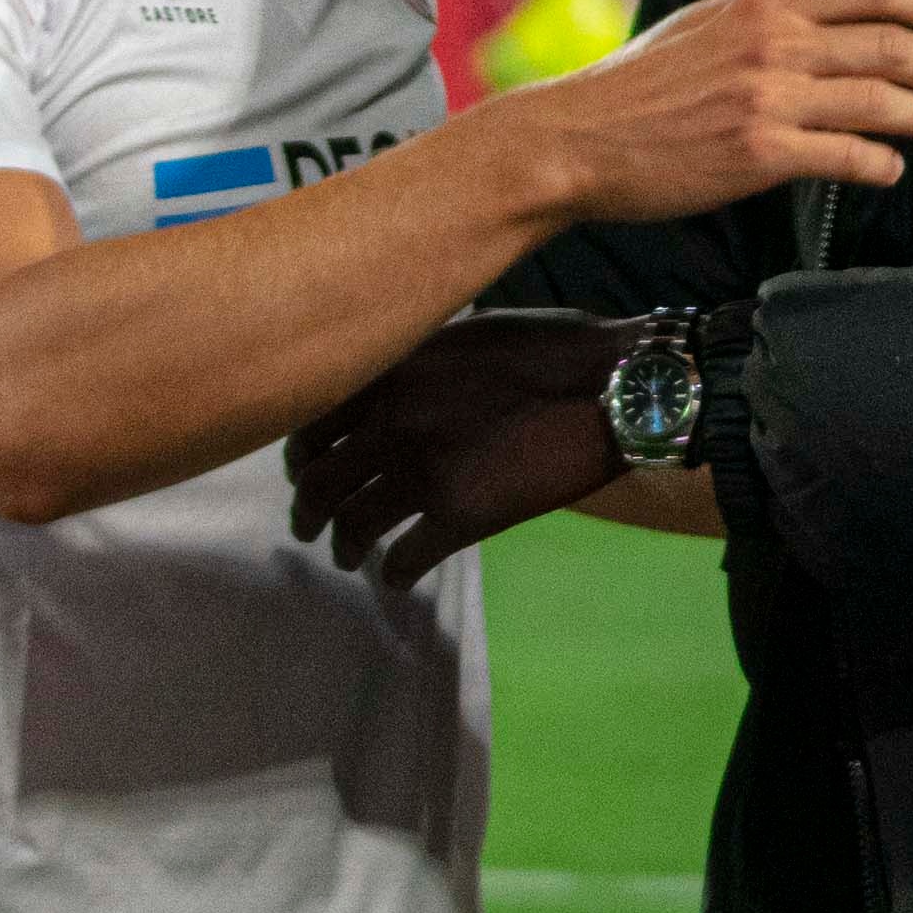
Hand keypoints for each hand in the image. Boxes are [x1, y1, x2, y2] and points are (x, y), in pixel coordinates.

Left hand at [285, 310, 630, 587]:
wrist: (611, 385)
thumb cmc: (554, 347)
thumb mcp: (465, 333)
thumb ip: (417, 363)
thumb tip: (397, 384)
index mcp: (389, 374)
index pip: (311, 424)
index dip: (301, 457)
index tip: (306, 472)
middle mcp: (390, 424)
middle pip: (321, 483)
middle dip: (308, 512)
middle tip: (309, 528)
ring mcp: (423, 473)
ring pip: (354, 525)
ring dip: (344, 547)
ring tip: (347, 557)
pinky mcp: (462, 516)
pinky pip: (408, 558)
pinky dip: (395, 574)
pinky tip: (398, 578)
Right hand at [489, 0, 912, 222]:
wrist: (577, 138)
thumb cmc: (641, 85)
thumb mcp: (707, 21)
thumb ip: (769, 17)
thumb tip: (831, 19)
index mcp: (764, 1)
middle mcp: (772, 42)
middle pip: (892, 45)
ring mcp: (768, 97)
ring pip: (881, 101)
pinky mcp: (760, 153)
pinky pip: (847, 156)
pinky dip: (882, 162)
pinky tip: (893, 168)